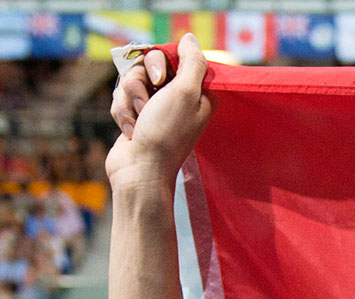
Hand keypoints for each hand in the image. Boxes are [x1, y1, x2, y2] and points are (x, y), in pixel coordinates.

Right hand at [105, 34, 211, 190]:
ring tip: (138, 121)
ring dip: (129, 100)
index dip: (160, 64)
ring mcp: (157, 107)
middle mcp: (180, 98)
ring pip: (131, 81)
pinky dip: (122, 113)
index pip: (176, 57)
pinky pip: (122, 99)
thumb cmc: (165, 132)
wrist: (140, 170)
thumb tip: (189, 39)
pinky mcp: (137, 116)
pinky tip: (130, 131)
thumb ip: (192, 62)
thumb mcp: (186, 92)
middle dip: (140, 84)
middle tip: (147, 103)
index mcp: (199, 92)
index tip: (160, 80)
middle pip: (149, 66)